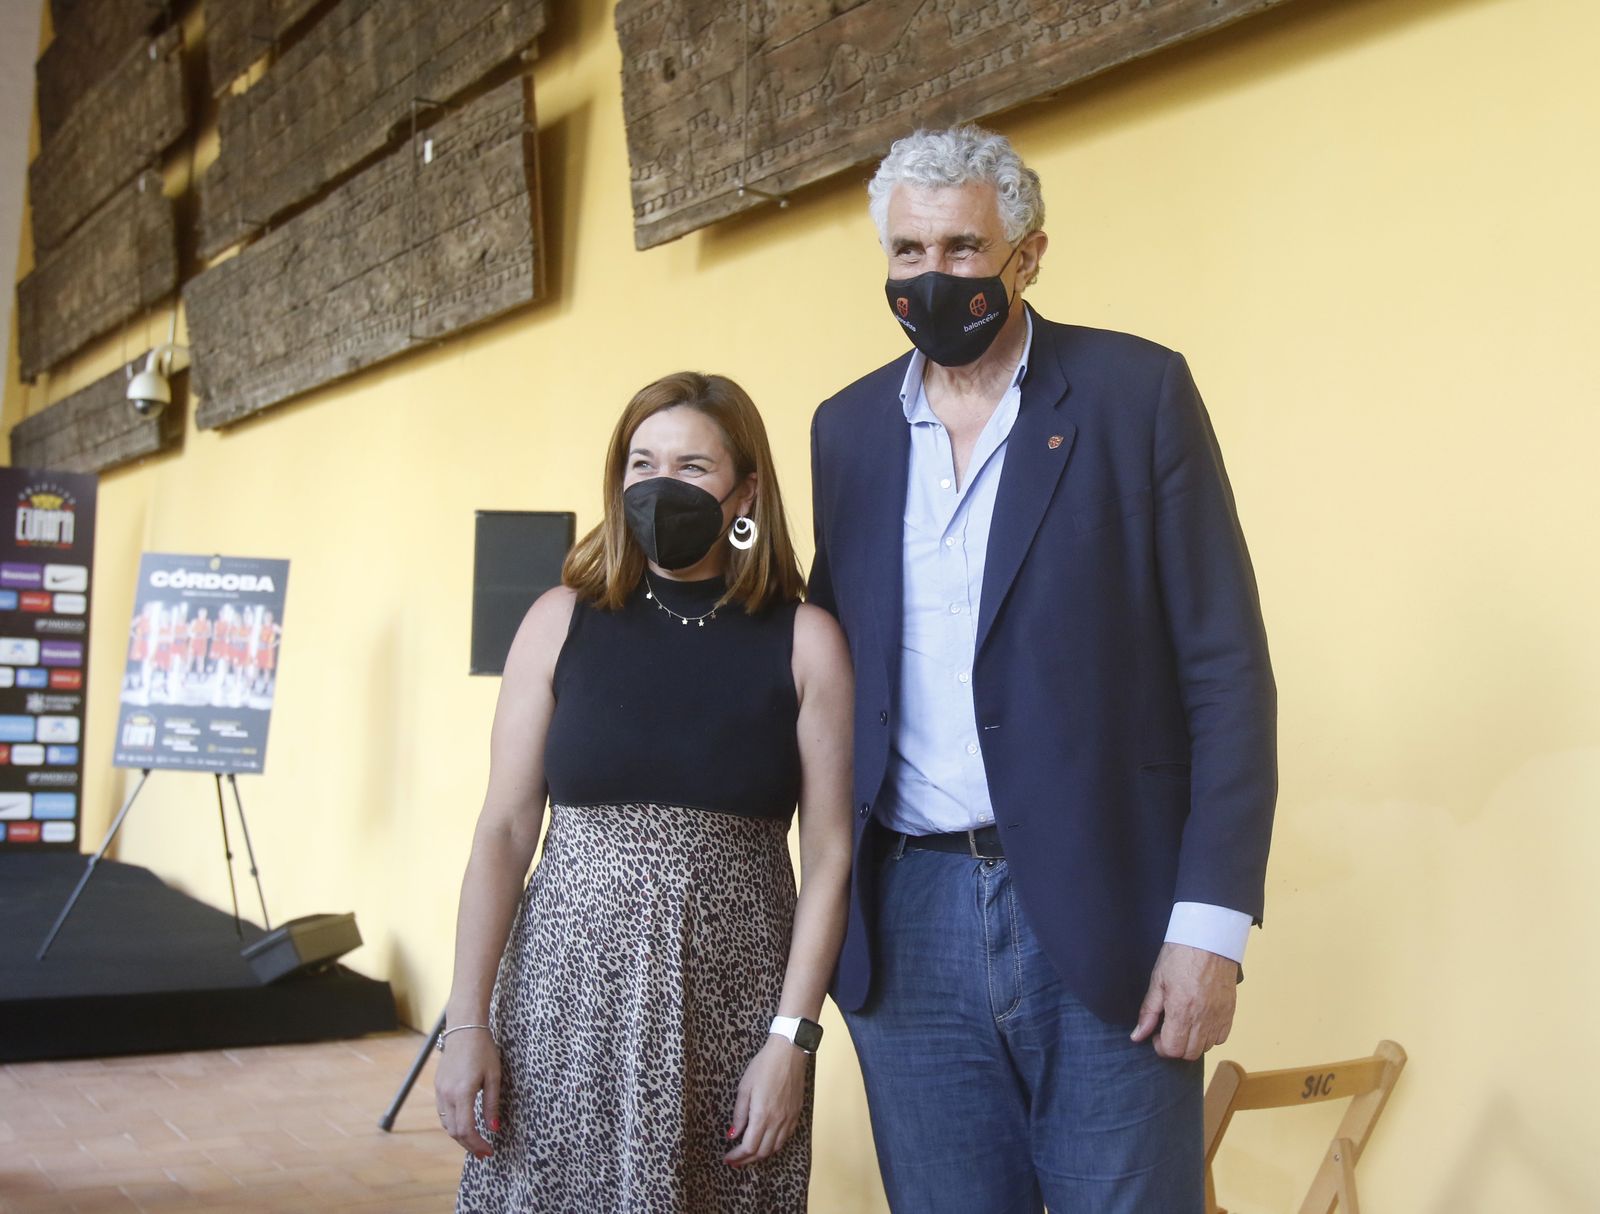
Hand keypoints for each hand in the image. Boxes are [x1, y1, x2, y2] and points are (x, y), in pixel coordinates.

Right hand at [434, 1027, 500, 1158]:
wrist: (464, 1029)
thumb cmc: (483, 1050)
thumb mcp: (494, 1076)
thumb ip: (492, 1104)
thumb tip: (494, 1128)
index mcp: (462, 1093)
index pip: (466, 1129)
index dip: (477, 1144)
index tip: (489, 1151)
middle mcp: (447, 1095)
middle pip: (454, 1131)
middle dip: (470, 1145)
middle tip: (484, 1152)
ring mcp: (440, 1091)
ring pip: (447, 1124)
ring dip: (460, 1136)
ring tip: (476, 1142)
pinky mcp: (438, 1087)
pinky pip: (443, 1113)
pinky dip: (453, 1124)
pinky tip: (465, 1125)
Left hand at [724, 1035, 807, 1167]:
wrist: (789, 1053)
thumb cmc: (763, 1066)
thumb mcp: (744, 1088)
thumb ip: (739, 1114)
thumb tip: (733, 1135)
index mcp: (762, 1116)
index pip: (749, 1147)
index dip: (737, 1156)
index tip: (727, 1158)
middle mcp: (777, 1122)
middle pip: (762, 1152)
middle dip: (747, 1159)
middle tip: (735, 1160)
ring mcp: (789, 1119)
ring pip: (775, 1148)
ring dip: (761, 1154)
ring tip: (749, 1153)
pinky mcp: (796, 1114)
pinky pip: (786, 1138)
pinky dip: (774, 1145)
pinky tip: (766, 1141)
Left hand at [1130, 942, 1238, 1060]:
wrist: (1209, 939)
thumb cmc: (1179, 956)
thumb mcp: (1157, 981)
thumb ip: (1148, 1012)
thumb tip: (1137, 1036)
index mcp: (1181, 1010)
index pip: (1172, 1049)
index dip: (1161, 1046)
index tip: (1156, 1034)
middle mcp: (1203, 1018)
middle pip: (1190, 1053)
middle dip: (1175, 1047)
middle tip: (1168, 1030)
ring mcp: (1219, 1016)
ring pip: (1206, 1048)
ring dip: (1193, 1043)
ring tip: (1184, 1024)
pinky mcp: (1230, 1012)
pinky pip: (1222, 1038)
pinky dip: (1210, 1036)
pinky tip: (1201, 1021)